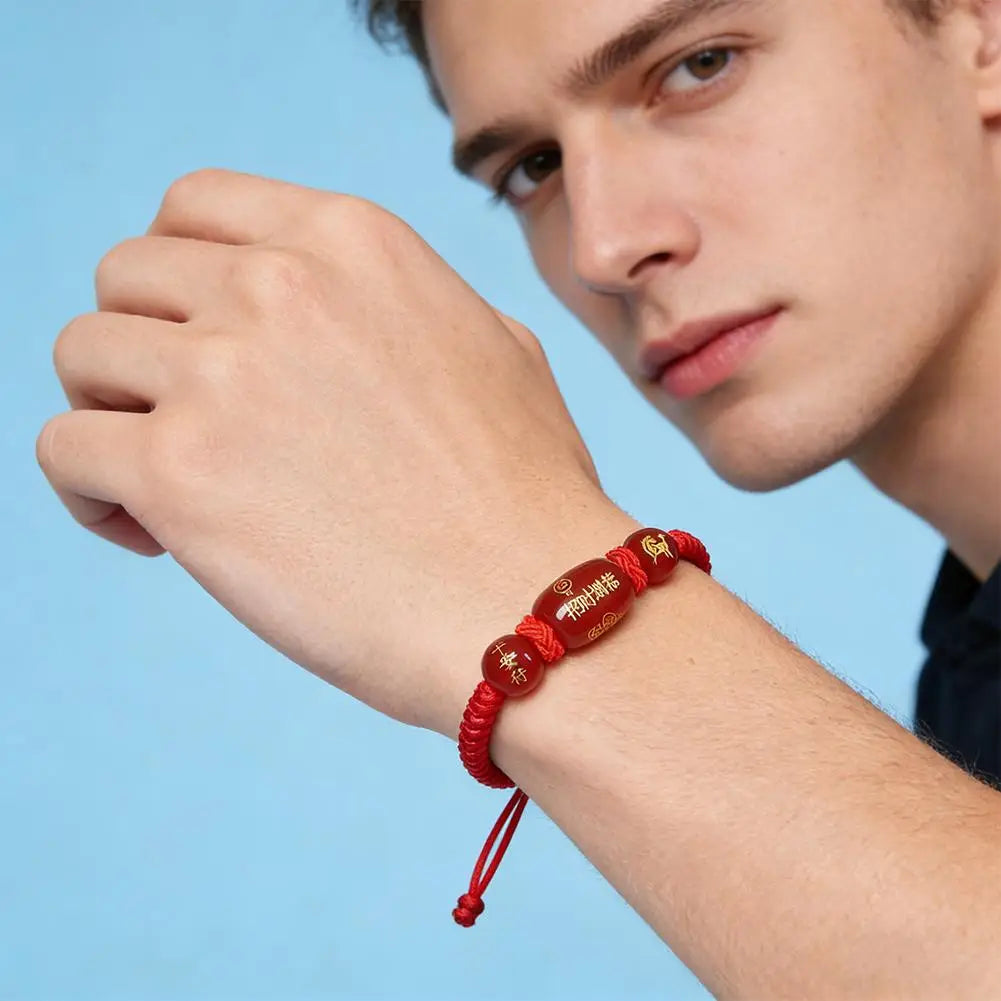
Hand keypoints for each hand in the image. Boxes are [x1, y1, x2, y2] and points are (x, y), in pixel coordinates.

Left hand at [37, 169, 632, 737]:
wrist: (531, 602)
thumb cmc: (526, 496)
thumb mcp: (496, 350)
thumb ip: (408, 311)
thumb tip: (360, 322)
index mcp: (352, 242)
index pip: (195, 205)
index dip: (175, 271)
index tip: (192, 335)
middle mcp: (278, 285)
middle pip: (125, 275)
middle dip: (141, 345)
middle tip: (184, 421)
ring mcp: (222, 374)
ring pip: (82, 354)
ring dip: (109, 413)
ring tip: (162, 484)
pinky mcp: (179, 471)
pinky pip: (65, 449)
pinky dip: (86, 493)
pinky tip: (146, 534)